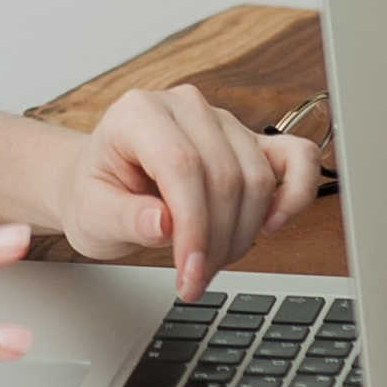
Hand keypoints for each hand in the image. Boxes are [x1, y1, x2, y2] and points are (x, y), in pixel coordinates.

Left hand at [54, 83, 319, 299]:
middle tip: (196, 279)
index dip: (193, 226)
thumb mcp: (90, 214)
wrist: (102, 182)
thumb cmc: (96, 193)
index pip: (182, 165)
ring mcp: (223, 121)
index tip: (190, 271)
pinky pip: (296, 157)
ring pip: (257, 178)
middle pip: (225, 176)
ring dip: (243, 233)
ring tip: (212, 262)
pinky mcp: (250, 141)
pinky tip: (272, 225)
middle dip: (216, 241)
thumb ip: (123, 217)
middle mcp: (185, 107)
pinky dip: (296, 194)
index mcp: (138, 113)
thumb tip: (163, 224)